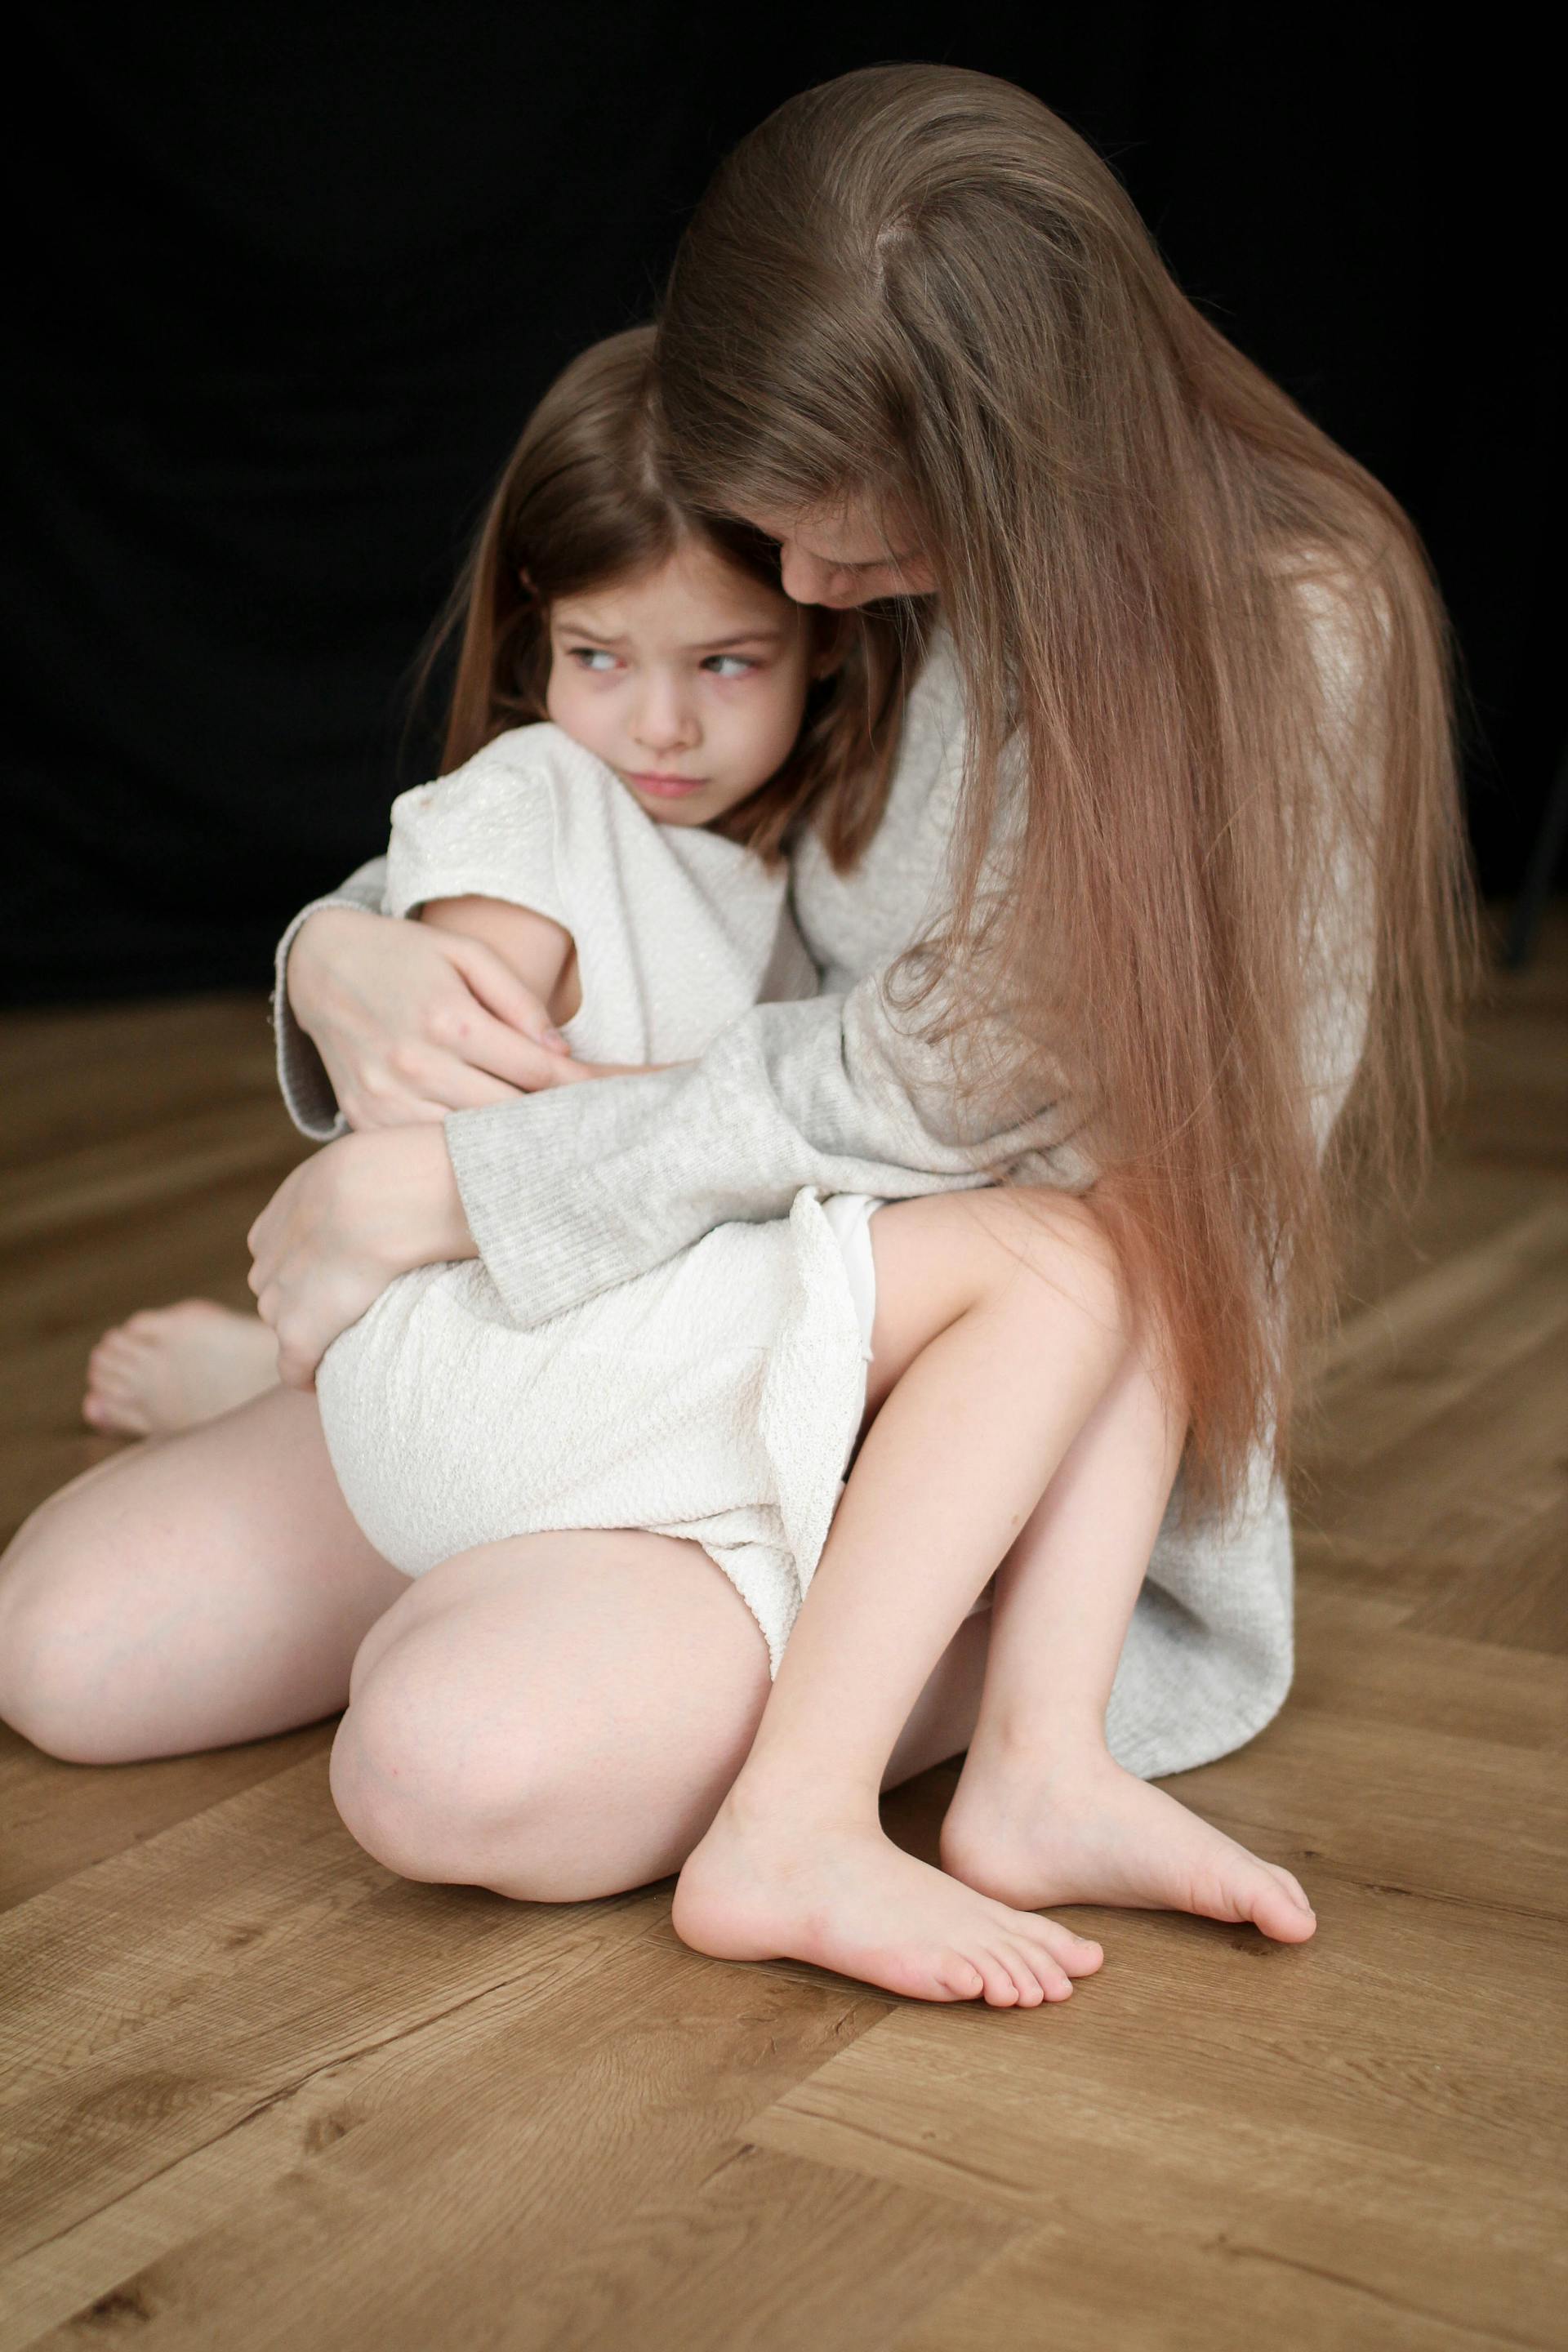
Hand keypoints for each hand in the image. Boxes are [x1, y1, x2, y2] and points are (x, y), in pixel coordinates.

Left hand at [247, 1127, 474, 1387]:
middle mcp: (270, 1255)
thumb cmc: (402, 1167)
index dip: (315, 1268)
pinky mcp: (299, 1332)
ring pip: (287, 1327)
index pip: (285, 1252)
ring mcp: (280, 1296)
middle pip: (280, 1291)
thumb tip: (410, 1172)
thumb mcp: (368, 1153)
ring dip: (313, 1337)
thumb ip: (366, 1176)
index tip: (349, 1277)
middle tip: (358, 1311)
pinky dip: (308, 1376)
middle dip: (307, 1302)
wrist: (390, 1193)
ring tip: (355, 1342)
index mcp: (284, 1212)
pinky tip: (328, 1383)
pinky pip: (295, 1367)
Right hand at [288, 907, 598, 1127]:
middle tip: (593, 1129)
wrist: (320, 966)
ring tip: (546, 1144)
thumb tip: (563, 1055)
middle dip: (552, 1121)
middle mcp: (416, 1065)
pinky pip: (425, 1149)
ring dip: (508, 1144)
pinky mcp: (366, 1120)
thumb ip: (520, 1001)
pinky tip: (488, 1149)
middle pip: (509, 1115)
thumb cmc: (408, 956)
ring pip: (469, 1144)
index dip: (581, 1088)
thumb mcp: (467, 953)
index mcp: (449, 1020)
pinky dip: (459, 1152)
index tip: (618, 1100)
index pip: (537, 1071)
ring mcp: (387, 1099)